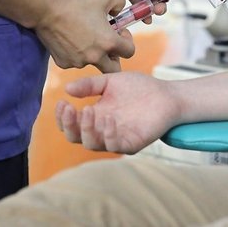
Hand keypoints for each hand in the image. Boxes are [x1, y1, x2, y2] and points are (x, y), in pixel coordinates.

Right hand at [33, 0, 134, 72]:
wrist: (46, 10)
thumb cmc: (75, 3)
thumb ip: (119, 3)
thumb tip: (119, 11)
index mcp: (108, 42)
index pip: (130, 52)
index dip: (127, 41)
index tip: (119, 32)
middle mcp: (95, 57)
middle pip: (114, 68)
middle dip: (114, 58)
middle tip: (108, 45)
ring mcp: (79, 62)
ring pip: (93, 63)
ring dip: (94, 53)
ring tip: (85, 35)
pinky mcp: (64, 63)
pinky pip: (75, 62)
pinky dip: (77, 53)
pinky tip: (71, 39)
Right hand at [55, 73, 180, 153]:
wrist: (166, 93)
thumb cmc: (139, 88)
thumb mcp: (110, 81)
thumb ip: (90, 85)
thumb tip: (67, 89)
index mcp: (94, 116)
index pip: (71, 123)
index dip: (63, 116)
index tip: (62, 102)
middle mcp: (101, 130)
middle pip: (76, 137)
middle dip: (69, 125)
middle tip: (70, 109)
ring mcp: (115, 138)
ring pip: (92, 144)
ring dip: (87, 130)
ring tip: (89, 111)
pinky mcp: (131, 143)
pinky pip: (115, 146)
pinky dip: (108, 135)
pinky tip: (109, 120)